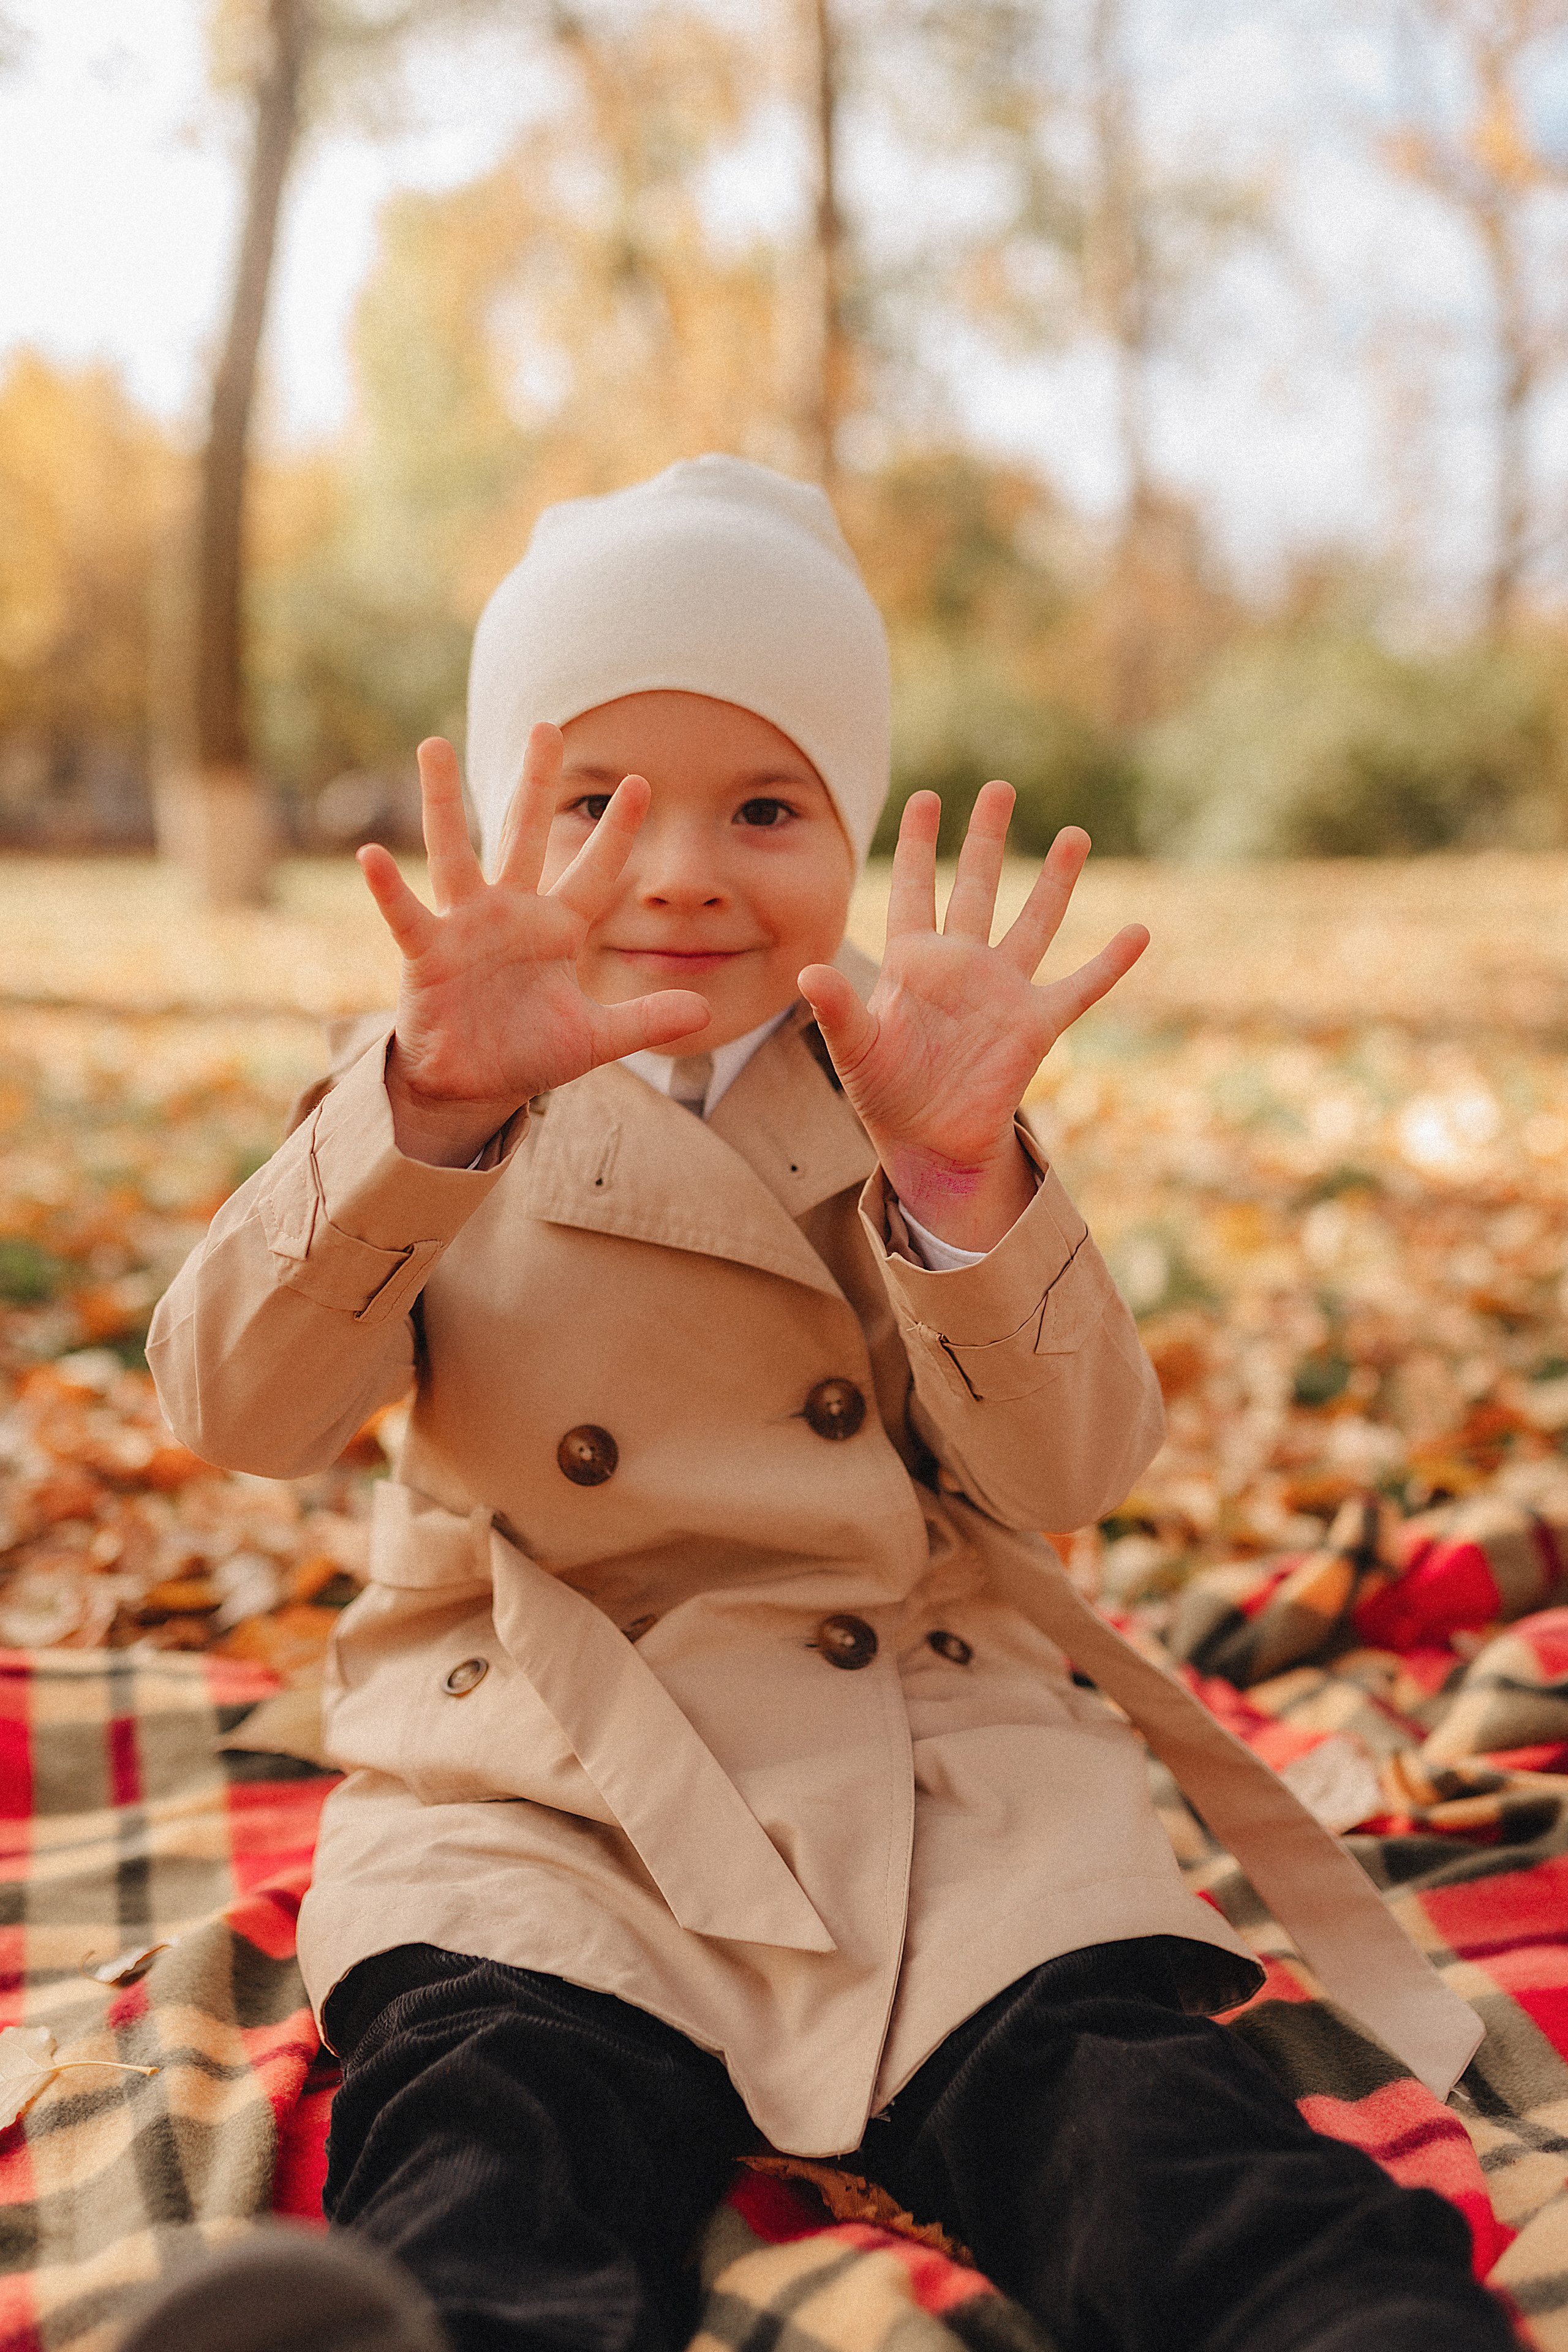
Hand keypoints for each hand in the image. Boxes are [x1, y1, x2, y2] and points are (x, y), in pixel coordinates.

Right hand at [358, 729, 710, 1166]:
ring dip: (443, 801)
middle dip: (536, 782)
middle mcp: (510, 913)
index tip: (642, 782)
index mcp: (556, 928)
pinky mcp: (426, 954)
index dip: (616, 831)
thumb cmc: (528, 1052)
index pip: (594, 871)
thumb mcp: (594, 1038)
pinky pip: (406, 914)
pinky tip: (371, 856)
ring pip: (454, 852)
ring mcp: (465, 927)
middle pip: (525, 835)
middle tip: (546, 727)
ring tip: (433, 745)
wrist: (471, 1086)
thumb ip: (646, 1019)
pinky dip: (387, 888)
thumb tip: (707, 1009)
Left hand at [797, 783, 1146, 1252]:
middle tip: (999, 788)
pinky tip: (1139, 933)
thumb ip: (837, 1009)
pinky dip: (1110, 963)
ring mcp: (1002, 991)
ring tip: (1075, 834)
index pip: (916, 889)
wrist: (928, 1142)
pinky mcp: (1035, 1024)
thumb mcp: (855, 1050)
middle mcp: (962, 965)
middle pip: (978, 887)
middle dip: (988, 838)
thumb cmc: (884, 1093)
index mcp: (914, 962)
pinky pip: (1079, 987)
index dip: (920, 844)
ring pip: (1034, 922)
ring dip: (1055, 881)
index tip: (927, 796)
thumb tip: (807, 972)